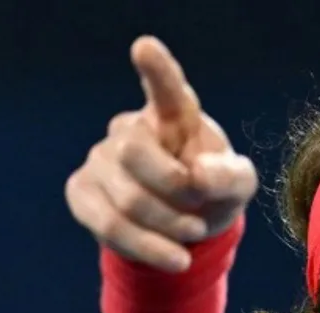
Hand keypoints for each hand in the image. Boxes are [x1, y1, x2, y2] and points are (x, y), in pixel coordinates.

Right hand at [65, 36, 257, 271]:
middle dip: (174, 193)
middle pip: (136, 154)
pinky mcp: (80, 191)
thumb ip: (229, 177)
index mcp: (173, 114)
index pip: (165, 88)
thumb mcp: (238, 187)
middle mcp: (130, 128)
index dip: (156, 69)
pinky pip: (108, 225)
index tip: (144, 48)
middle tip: (200, 218)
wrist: (182, 229)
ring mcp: (99, 158)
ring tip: (191, 239)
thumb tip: (195, 175)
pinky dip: (146, 247)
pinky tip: (171, 256)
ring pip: (126, 200)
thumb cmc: (212, 192)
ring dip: (167, 230)